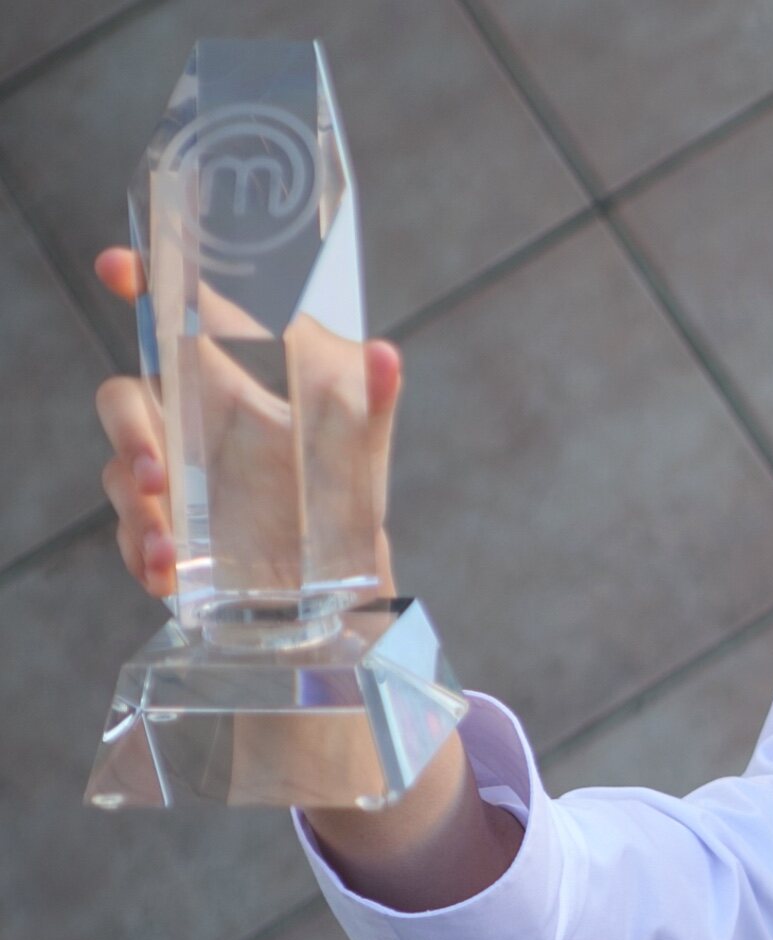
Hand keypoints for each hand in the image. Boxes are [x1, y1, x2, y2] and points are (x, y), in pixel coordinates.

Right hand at [92, 247, 404, 600]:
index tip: (119, 265)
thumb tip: (386, 354)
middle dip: (129, 431)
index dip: (142, 284)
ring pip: (121, 475)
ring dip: (136, 508)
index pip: (173, 321)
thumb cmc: (342, 482)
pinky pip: (131, 538)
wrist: (342, 567)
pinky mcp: (163, 532)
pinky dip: (143, 554)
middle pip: (123, 401)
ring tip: (168, 546)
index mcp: (224, 381)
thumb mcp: (363, 440)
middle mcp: (184, 423)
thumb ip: (374, 396)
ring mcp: (168, 479)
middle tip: (158, 470)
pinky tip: (166, 573)